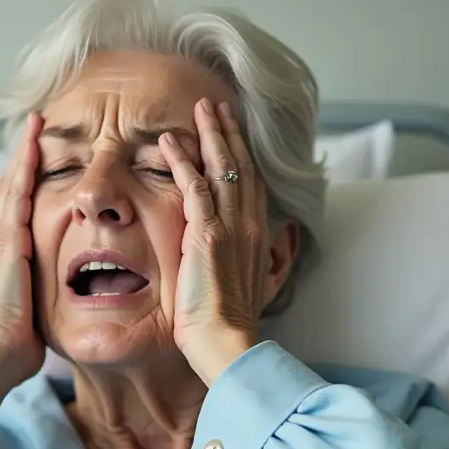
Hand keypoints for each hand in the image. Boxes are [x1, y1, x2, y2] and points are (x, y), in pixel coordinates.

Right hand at [0, 113, 44, 426]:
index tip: (41, 161)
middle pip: (13, 189)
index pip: (18, 212)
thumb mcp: (32, 316)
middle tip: (38, 126)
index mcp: (5, 260)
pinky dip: (26, 167)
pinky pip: (17, 194)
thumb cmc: (12, 349)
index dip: (28, 185)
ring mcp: (0, 240)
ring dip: (25, 152)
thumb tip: (61, 308)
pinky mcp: (6, 242)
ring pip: (13, 184)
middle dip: (25, 158)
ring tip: (37, 122)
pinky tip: (35, 144)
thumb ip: (42, 301)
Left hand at [159, 98, 268, 384]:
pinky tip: (168, 140)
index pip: (251, 185)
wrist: (229, 343)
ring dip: (210, 133)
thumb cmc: (235, 326)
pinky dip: (181, 160)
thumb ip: (268, 264)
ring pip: (222, 167)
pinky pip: (194, 186)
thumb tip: (280, 249)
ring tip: (200, 107)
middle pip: (241, 166)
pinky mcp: (207, 234)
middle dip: (229, 132)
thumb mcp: (260, 289)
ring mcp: (230, 226)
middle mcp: (250, 225)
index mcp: (259, 236)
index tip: (234, 133)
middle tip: (217, 105)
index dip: (243, 155)